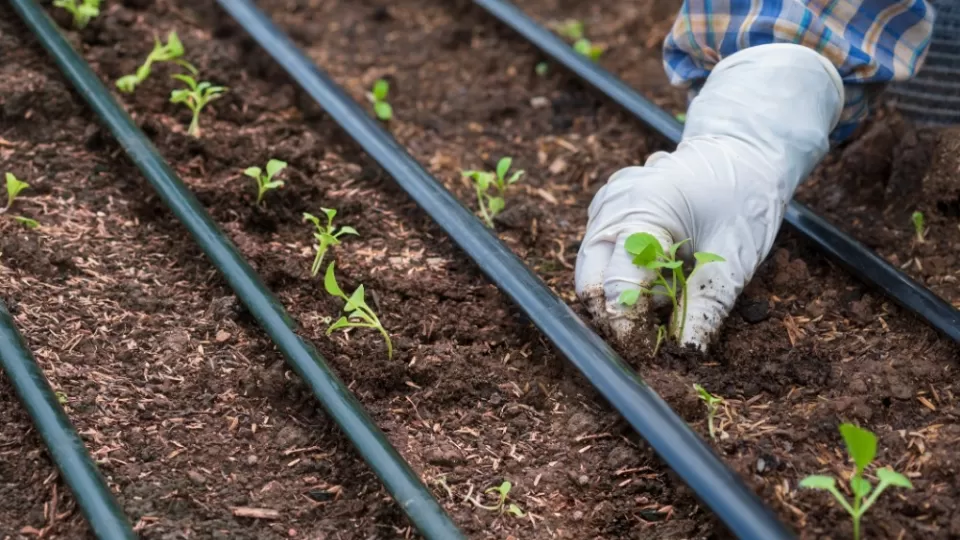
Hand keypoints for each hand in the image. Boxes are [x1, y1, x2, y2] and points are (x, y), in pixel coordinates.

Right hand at [576, 44, 843, 350]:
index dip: (628, 323)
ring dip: (626, 290)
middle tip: (652, 330)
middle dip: (616, 311)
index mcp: (641, 211)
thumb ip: (706, 305)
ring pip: (595, 269)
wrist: (743, 151)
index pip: (615, 284)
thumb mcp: (735, 258)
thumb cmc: (744, 198)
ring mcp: (604, 203)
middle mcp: (611, 205)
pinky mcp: (606, 207)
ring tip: (672, 282)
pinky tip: (662, 260)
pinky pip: (604, 252)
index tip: (647, 348)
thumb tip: (685, 350)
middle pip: (590, 279)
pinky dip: (628, 269)